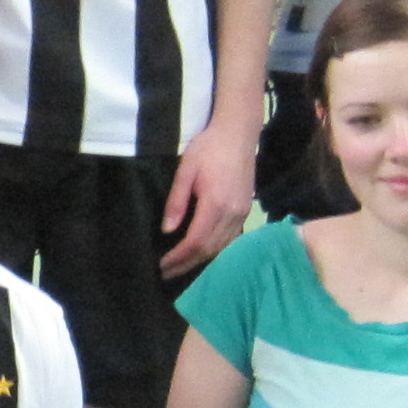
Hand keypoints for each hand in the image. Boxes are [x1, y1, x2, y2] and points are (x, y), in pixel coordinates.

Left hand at [157, 111, 258, 276]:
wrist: (238, 133)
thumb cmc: (208, 148)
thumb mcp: (186, 170)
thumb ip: (176, 201)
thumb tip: (167, 230)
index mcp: (215, 204)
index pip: (195, 241)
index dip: (178, 257)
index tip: (161, 266)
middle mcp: (232, 213)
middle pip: (209, 249)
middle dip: (187, 264)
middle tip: (166, 274)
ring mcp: (242, 213)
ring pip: (222, 247)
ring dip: (201, 261)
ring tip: (181, 268)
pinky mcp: (245, 210)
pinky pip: (231, 239)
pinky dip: (215, 250)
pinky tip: (202, 254)